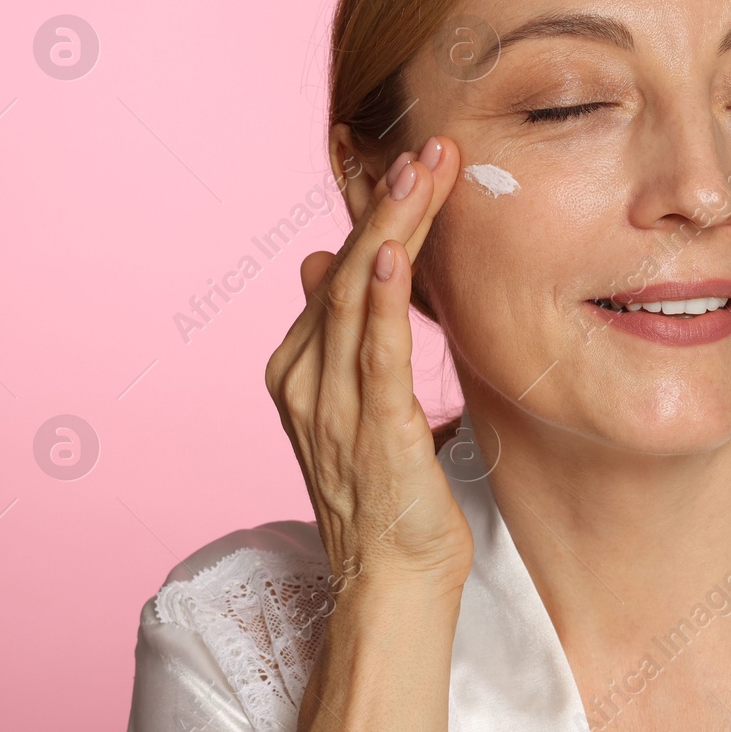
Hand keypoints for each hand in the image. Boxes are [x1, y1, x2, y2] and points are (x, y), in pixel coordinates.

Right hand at [265, 136, 472, 594]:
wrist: (389, 583)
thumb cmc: (388, 497)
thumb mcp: (361, 402)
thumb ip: (350, 337)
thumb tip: (328, 265)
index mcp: (301, 368)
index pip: (341, 272)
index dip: (379, 215)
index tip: (419, 165)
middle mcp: (305, 379)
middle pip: (346, 270)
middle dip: (389, 203)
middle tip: (429, 148)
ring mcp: (331, 406)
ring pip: (358, 295)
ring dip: (391, 227)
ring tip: (422, 171)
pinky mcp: (371, 431)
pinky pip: (375, 352)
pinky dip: (385, 298)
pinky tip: (395, 250)